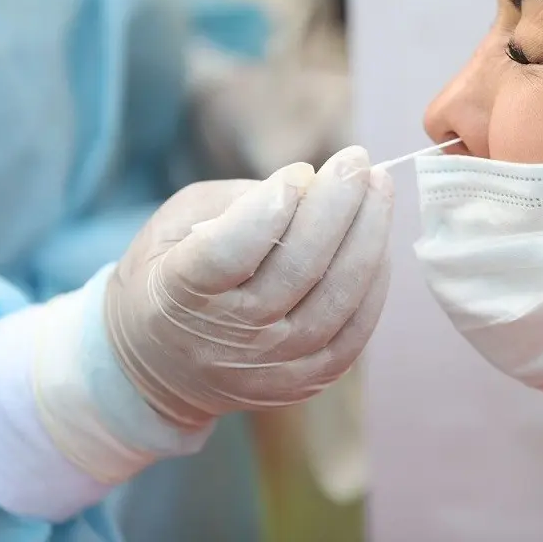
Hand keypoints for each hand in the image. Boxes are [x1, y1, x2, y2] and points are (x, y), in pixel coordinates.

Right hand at [104, 146, 392, 428]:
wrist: (164, 368)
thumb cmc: (170, 274)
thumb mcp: (176, 224)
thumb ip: (239, 202)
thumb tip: (311, 183)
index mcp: (179, 294)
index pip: (231, 250)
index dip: (271, 206)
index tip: (300, 170)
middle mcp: (229, 337)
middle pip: (298, 266)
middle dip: (337, 203)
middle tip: (356, 159)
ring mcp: (271, 366)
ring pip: (337, 296)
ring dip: (368, 234)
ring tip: (378, 186)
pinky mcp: (306, 382)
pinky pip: (355, 329)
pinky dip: (374, 280)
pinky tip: (378, 238)